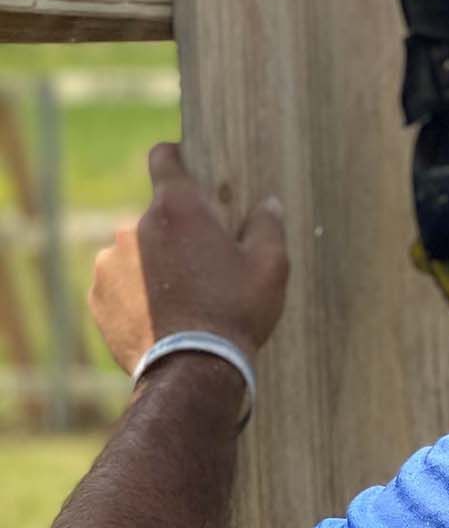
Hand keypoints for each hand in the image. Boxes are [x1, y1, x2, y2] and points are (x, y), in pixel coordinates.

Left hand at [89, 143, 288, 373]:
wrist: (193, 369)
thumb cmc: (236, 311)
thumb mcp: (271, 267)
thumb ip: (268, 226)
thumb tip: (268, 204)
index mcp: (179, 208)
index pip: (165, 158)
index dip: (177, 158)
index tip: (187, 167)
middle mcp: (135, 226)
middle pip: (158, 216)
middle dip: (177, 233)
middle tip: (205, 265)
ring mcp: (110, 261)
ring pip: (136, 252)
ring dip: (154, 265)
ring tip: (183, 299)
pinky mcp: (97, 296)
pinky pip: (117, 284)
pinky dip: (135, 294)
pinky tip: (162, 317)